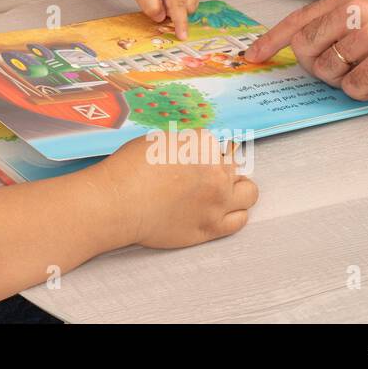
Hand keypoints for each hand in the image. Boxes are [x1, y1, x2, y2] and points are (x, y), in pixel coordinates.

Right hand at [100, 128, 256, 247]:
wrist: (118, 203)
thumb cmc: (129, 170)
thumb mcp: (156, 141)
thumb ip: (183, 145)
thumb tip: (191, 150)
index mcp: (203, 145)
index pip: (218, 144)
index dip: (205, 151)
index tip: (194, 157)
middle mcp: (217, 171)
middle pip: (236, 165)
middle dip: (222, 166)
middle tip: (204, 173)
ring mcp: (218, 201)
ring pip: (249, 192)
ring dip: (237, 188)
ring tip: (220, 191)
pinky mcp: (212, 227)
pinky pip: (240, 219)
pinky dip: (235, 213)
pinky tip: (220, 210)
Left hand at [122, 0, 199, 38]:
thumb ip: (149, 4)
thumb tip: (162, 18)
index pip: (179, 4)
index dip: (180, 22)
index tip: (182, 36)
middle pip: (186, 8)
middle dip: (171, 10)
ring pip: (189, 7)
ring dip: (174, 7)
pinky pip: (189, 2)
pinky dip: (177, 3)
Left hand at [244, 0, 367, 98]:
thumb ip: (340, 23)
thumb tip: (302, 48)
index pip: (298, 20)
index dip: (271, 41)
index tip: (252, 56)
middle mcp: (356, 12)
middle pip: (307, 50)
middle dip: (317, 68)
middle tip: (342, 71)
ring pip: (329, 71)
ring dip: (345, 81)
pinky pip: (354, 87)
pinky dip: (365, 92)